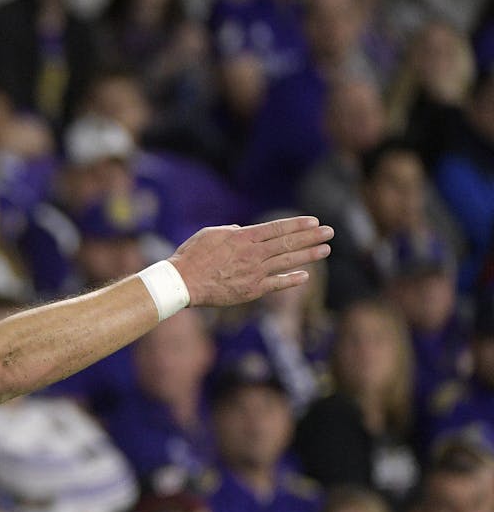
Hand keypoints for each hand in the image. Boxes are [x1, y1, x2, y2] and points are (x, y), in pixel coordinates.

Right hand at [170, 216, 332, 308]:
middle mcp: (253, 253)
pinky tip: (306, 276)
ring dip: (309, 255)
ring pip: (287, 261)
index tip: (314, 221)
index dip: (297, 224)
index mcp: (243, 237)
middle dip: (311, 237)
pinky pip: (276, 284)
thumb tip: (242, 231)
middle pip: (288, 243)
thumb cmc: (192, 256)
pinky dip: (291, 280)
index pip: (277, 228)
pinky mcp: (251, 290)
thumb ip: (231, 231)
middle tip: (330, 232)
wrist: (183, 283)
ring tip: (326, 250)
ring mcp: (254, 272)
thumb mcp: (210, 234)